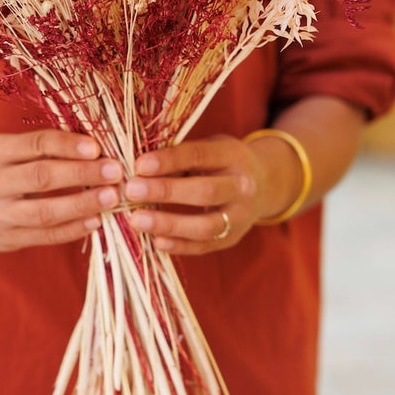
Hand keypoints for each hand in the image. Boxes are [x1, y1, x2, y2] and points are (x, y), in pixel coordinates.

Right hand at [0, 129, 121, 251]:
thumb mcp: (8, 148)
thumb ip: (43, 146)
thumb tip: (96, 144)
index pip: (35, 144)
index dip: (67, 145)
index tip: (97, 147)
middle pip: (41, 177)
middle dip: (82, 173)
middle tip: (115, 172)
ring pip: (43, 211)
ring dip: (82, 204)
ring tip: (111, 197)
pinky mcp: (4, 240)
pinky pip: (43, 236)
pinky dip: (72, 229)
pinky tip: (95, 221)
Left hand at [124, 135, 268, 254]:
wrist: (262, 184)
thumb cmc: (219, 161)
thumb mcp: (207, 148)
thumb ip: (178, 155)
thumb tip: (136, 166)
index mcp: (232, 155)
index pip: (199, 155)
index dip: (169, 160)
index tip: (139, 165)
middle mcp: (242, 186)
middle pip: (204, 192)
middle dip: (165, 191)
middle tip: (131, 191)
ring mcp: (241, 216)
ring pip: (206, 225)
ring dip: (168, 224)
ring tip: (136, 220)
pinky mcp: (233, 238)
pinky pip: (205, 246)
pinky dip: (179, 245)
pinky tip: (155, 241)